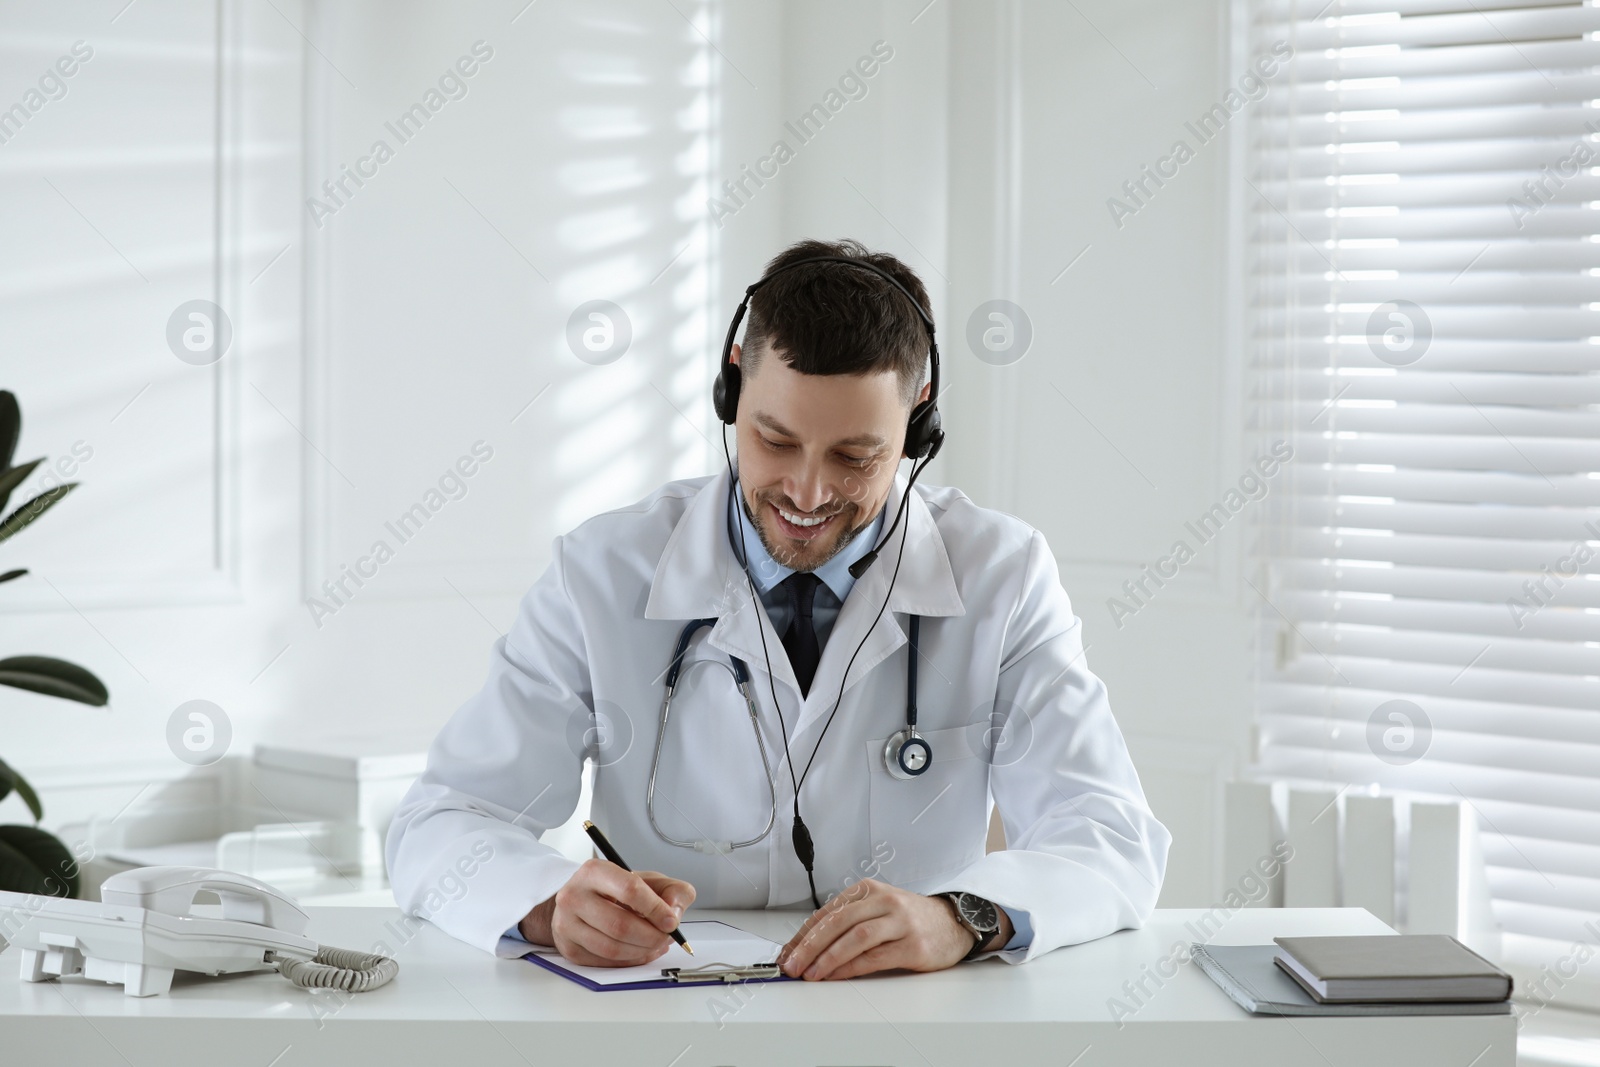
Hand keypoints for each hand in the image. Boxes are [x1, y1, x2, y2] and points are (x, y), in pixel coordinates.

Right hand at [518, 858, 694, 967]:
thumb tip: (674, 913)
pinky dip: (630, 961)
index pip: (629, 890)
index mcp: (595, 871)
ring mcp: (567, 924)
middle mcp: (574, 896)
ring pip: (612, 948)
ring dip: (642, 951)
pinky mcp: (569, 948)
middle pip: (620, 925)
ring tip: (656, 944)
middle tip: (666, 937)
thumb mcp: (647, 879)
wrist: (581, 900)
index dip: (655, 909)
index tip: (671, 921)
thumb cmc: (616, 890)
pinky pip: (605, 962)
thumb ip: (672, 890)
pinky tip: (641, 951)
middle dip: (651, 936)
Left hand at [776, 879, 1009, 980]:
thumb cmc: (909, 919)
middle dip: (809, 946)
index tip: (787, 953)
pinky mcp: (913, 945)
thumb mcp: (877, 909)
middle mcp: (884, 901)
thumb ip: (847, 922)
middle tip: (792, 965)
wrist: (953, 923)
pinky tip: (837, 976)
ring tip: (811, 973)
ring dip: (828, 958)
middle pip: (838, 922)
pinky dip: (851, 968)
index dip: (803, 934)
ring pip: (855, 938)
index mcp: (869, 890)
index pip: (827, 912)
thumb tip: (807, 947)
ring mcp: (900, 922)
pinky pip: (875, 957)